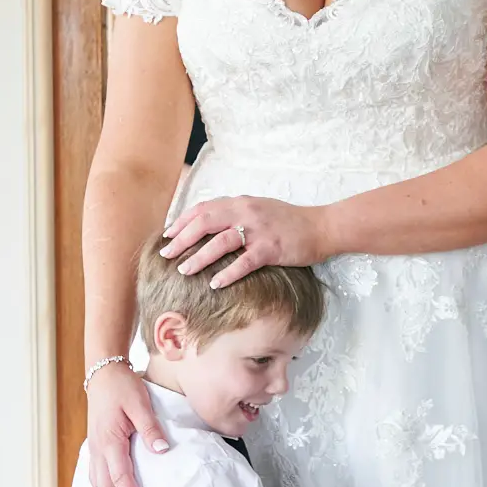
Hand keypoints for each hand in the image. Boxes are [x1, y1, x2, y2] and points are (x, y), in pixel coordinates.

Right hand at [86, 365, 169, 486]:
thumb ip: (150, 428)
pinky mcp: (96, 447)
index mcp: (109, 441)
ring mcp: (94, 449)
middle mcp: (98, 449)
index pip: (121, 476)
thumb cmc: (122, 387)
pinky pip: (95, 476)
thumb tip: (160, 450)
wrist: (103, 372)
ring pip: (97, 485)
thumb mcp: (140, 403)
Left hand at [161, 196, 329, 287]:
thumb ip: (235, 214)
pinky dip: (228, 273)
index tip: (167, 235)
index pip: (203, 208)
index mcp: (240, 203)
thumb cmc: (288, 221)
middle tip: (166, 254)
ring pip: (221, 241)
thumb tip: (208, 225)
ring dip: (199, 256)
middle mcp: (246, 212)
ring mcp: (259, 230)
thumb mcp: (258, 209)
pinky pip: (245, 261)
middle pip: (205, 222)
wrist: (321, 227)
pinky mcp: (272, 248)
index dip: (182, 221)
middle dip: (182, 238)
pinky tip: (215, 284)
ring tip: (183, 270)